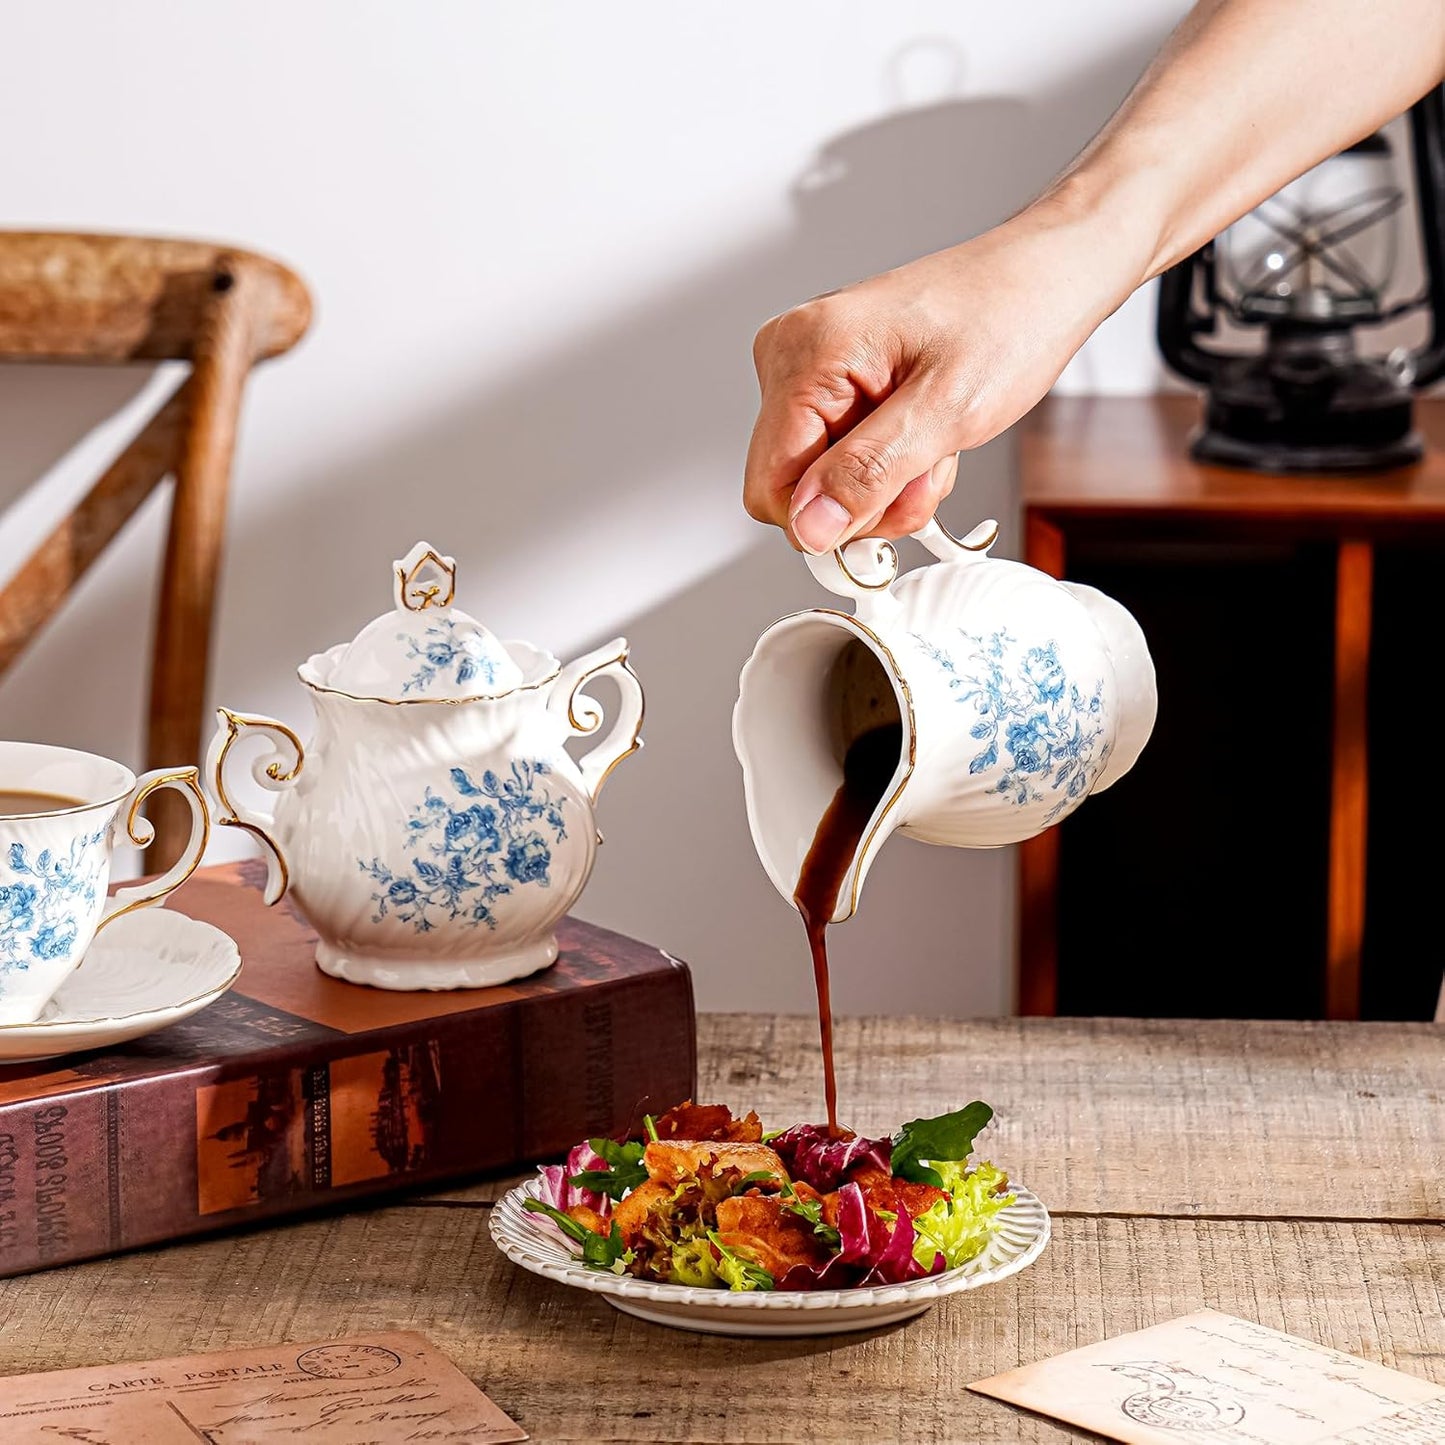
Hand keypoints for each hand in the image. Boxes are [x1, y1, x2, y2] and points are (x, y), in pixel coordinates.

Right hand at [743, 204, 1143, 552]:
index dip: (829, 520)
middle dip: (867, 501)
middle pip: (793, 488)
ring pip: (822, 481)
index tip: (887, 516)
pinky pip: (841, 457)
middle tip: (927, 468)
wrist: (1044, 279)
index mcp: (807, 353)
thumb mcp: (948, 411)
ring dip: (887, 485)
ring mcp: (810, 369)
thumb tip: (810, 527)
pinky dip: (890, 465)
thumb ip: (870, 473)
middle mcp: (793, 356)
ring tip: (936, 444)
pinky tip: (925, 436)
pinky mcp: (833, 383)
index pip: (770, 486)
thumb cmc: (1010, 318)